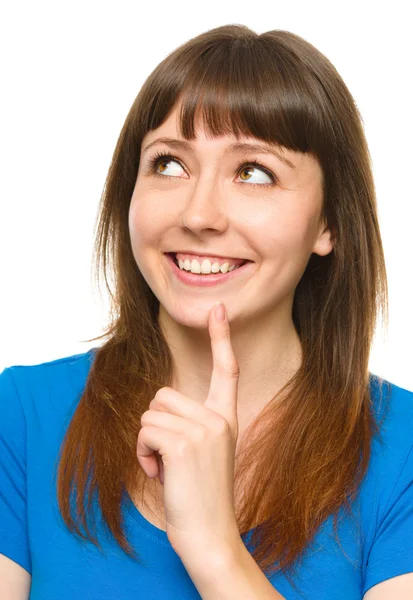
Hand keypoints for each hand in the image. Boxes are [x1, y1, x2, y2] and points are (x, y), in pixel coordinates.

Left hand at [136, 301, 240, 557]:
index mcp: (226, 418)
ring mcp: (204, 429)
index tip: (217, 308)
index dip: (221, 337)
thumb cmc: (199, 496)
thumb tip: (159, 407)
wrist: (210, 536)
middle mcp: (219, 418)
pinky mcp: (184, 442)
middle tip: (168, 456)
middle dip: (154, 424)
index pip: (227, 370)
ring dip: (146, 442)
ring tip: (166, 468)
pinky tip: (162, 474)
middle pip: (163, 395)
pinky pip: (145, 430)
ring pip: (150, 413)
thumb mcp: (204, 454)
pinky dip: (143, 453)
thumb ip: (191, 424)